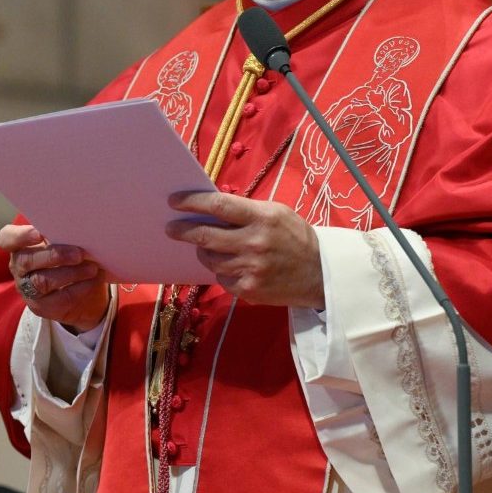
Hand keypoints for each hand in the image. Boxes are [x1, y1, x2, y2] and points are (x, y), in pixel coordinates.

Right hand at [0, 223, 109, 331]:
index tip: (39, 232)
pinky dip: (79, 288)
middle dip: (54, 255)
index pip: (7, 238)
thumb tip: (81, 229)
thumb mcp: (65, 243)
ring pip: (42, 281)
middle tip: (78, 254)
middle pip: (26, 260)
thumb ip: (64, 236)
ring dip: (70, 273)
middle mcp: (19, 267)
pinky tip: (93, 280)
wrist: (84, 292)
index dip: (20, 235)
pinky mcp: (41, 307)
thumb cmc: (71, 257)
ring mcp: (27, 289)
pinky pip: (59, 298)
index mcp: (19, 246)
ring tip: (92, 268)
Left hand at [165, 192, 324, 308]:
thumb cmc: (295, 237)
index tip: (174, 201)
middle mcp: (254, 244)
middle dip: (182, 230)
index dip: (192, 202)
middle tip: (171, 228)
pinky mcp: (248, 290)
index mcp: (262, 218)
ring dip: (203, 251)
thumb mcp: (276, 213)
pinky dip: (221, 270)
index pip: (218, 206)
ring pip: (210, 259)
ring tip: (206, 246)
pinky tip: (230, 264)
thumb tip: (210, 208)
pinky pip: (221, 277)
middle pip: (206, 236)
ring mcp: (250, 269)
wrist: (321, 274)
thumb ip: (245, 211)